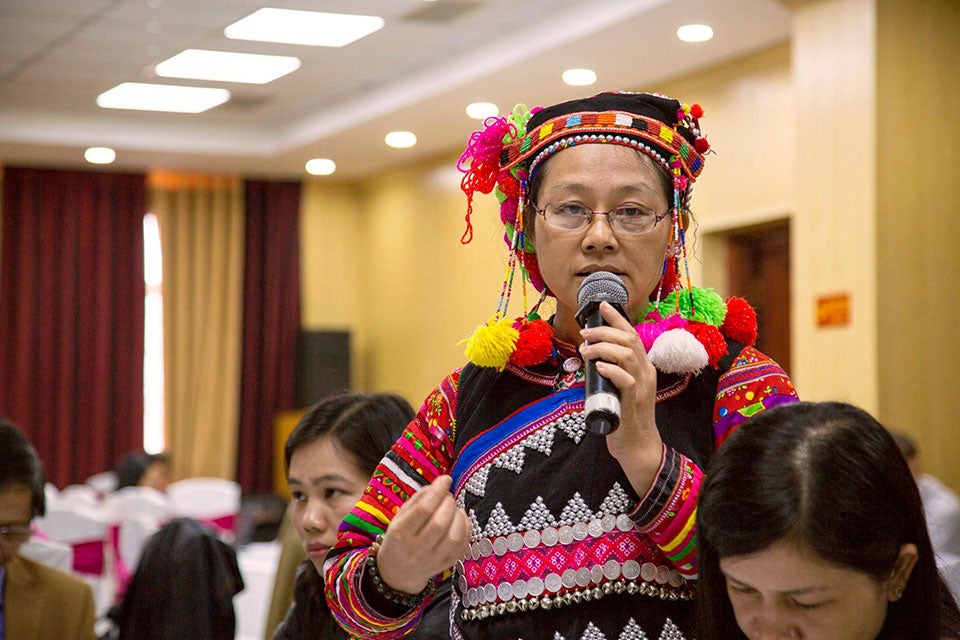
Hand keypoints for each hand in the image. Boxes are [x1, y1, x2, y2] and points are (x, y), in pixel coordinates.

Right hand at [375, 475, 471, 594]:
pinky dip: (466, 529)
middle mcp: (416, 550)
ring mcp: (432, 560)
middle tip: (448, 496)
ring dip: (459, 516)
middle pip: (440, 523)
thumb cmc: (399, 537)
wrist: (397, 571)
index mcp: (400, 534)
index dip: (438, 491)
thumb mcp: (400, 516)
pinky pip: (462, 546)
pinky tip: (460, 520)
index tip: (446, 479)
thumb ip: (418, 499)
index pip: (423, 510)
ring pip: (454, 536)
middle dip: (449, 503)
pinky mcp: (445, 566)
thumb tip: (440, 485)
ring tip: (455, 508)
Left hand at [578, 301, 663, 494]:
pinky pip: (626, 380)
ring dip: (603, 348)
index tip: (602, 305)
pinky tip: (598, 367)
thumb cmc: (624, 415)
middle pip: (628, 340)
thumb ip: (610, 371)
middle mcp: (645, 372)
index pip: (632, 334)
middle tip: (584, 334)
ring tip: (586, 351)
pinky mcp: (634, 401)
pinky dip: (611, 370)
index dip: (617, 318)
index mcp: (643, 366)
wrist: (637, 445)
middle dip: (604, 331)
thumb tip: (590, 356)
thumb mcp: (618, 387)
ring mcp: (642, 386)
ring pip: (626, 355)